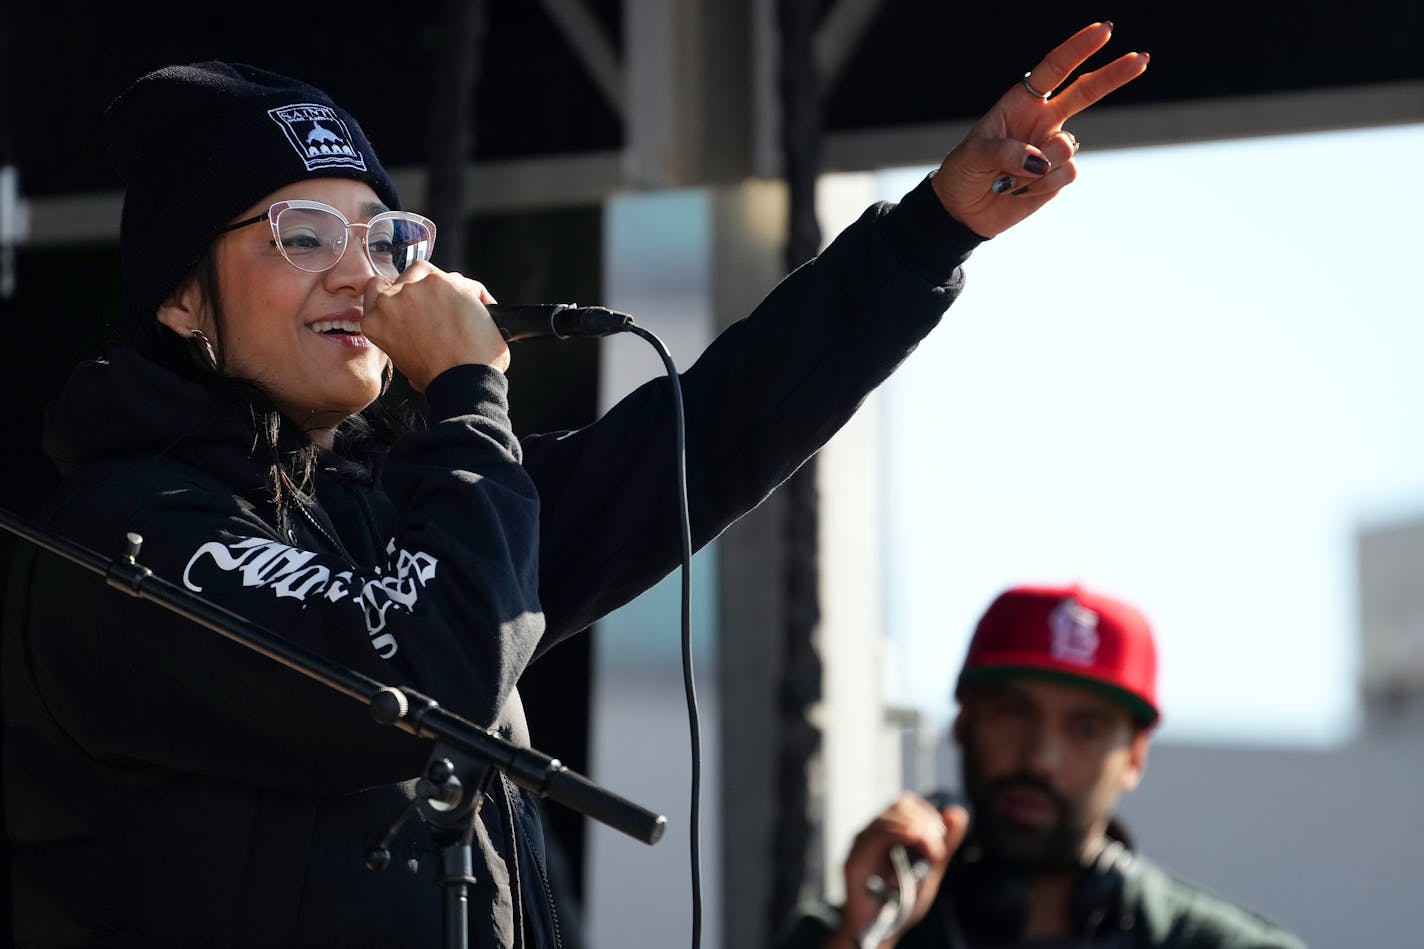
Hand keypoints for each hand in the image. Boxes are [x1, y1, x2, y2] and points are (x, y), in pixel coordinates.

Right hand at [360, 261, 509, 390]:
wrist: (461, 382)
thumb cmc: (438, 379)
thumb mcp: (404, 359)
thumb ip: (402, 334)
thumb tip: (419, 325)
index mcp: (375, 320)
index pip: (378, 288)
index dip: (398, 290)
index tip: (414, 298)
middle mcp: (390, 300)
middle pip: (410, 277)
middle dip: (428, 290)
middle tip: (445, 311)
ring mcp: (415, 288)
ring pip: (434, 275)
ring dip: (449, 289)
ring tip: (463, 315)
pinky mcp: (442, 283)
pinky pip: (462, 281)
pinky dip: (474, 294)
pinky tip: (481, 313)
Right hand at [827, 793, 969, 948]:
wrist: (881, 930)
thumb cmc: (901, 901)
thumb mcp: (930, 870)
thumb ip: (944, 844)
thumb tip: (958, 812)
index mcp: (889, 832)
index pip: (908, 803)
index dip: (928, 813)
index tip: (941, 836)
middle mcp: (873, 833)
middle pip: (900, 804)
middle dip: (926, 822)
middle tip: (938, 849)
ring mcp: (862, 845)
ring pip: (887, 817)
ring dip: (917, 828)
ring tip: (933, 852)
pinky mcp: (854, 860)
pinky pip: (873, 836)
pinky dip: (897, 833)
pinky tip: (914, 840)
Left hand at [931, 21, 1148, 237]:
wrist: (964, 210)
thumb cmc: (964, 172)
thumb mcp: (974, 154)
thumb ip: (1005, 152)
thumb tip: (1040, 162)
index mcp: (1022, 102)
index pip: (1054, 69)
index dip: (1079, 49)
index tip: (1105, 30)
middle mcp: (1043, 119)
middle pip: (1086, 92)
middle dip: (1114, 75)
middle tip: (1141, 58)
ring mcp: (1052, 149)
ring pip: (1067, 146)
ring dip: (1040, 164)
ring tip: (1008, 177)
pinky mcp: (1058, 177)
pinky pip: (1066, 174)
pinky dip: (1042, 185)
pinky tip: (1021, 190)